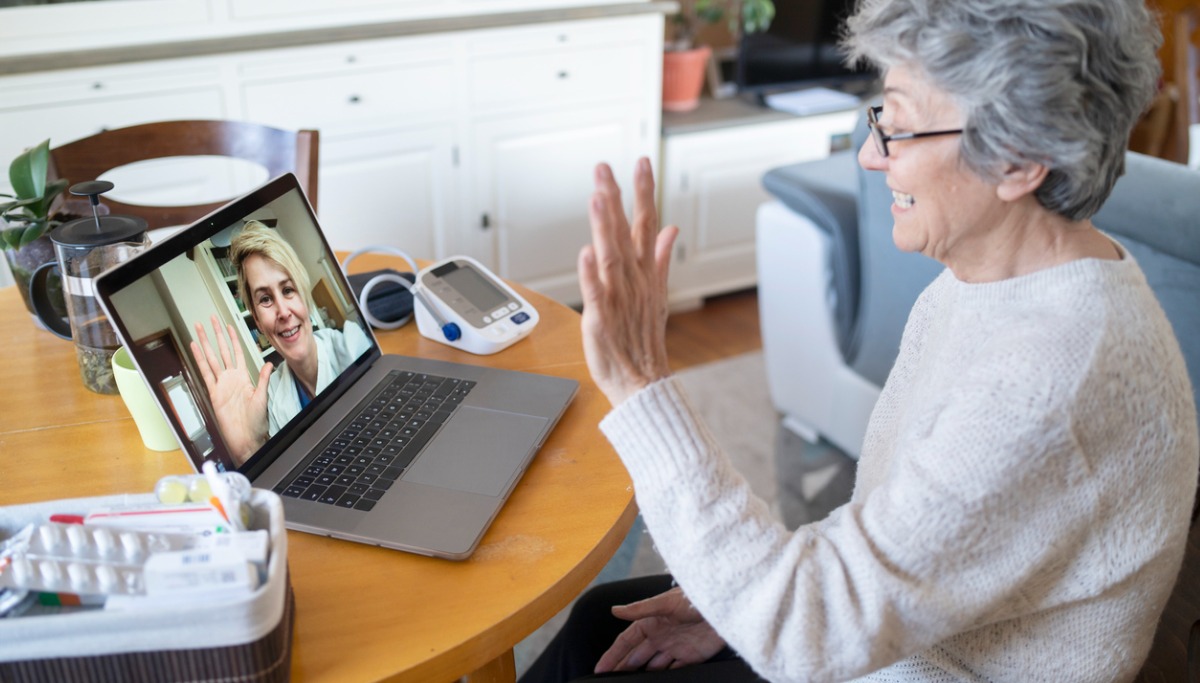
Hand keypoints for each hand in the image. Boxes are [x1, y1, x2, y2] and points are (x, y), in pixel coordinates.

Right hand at [189, 315, 272, 463]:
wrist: (246, 438)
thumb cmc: (256, 422)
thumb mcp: (263, 397)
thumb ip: (263, 379)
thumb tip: (269, 363)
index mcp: (244, 377)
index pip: (237, 352)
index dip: (233, 338)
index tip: (230, 325)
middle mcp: (231, 378)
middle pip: (222, 351)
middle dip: (216, 334)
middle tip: (211, 319)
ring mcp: (221, 384)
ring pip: (211, 358)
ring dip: (205, 343)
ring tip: (199, 328)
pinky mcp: (213, 392)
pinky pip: (205, 373)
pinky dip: (199, 359)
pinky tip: (195, 347)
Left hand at [578, 158, 678, 405]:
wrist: (642, 380)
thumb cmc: (643, 338)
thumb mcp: (657, 292)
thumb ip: (660, 257)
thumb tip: (671, 228)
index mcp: (645, 272)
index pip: (647, 223)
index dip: (644, 192)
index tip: (642, 163)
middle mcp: (633, 280)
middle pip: (625, 232)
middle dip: (617, 198)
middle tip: (605, 169)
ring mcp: (618, 297)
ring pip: (611, 255)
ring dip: (605, 226)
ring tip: (599, 198)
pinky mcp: (602, 318)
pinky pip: (596, 292)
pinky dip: (591, 273)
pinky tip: (586, 252)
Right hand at [594, 586, 726, 672]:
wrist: (725, 606)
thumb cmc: (694, 598)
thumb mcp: (665, 603)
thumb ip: (640, 609)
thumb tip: (615, 610)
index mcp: (651, 621)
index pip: (626, 641)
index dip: (613, 655)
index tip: (600, 668)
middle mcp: (660, 635)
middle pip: (636, 656)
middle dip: (623, 667)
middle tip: (609, 680)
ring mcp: (675, 646)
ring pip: (652, 665)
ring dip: (641, 673)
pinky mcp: (691, 656)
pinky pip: (674, 670)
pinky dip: (665, 677)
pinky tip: (657, 682)